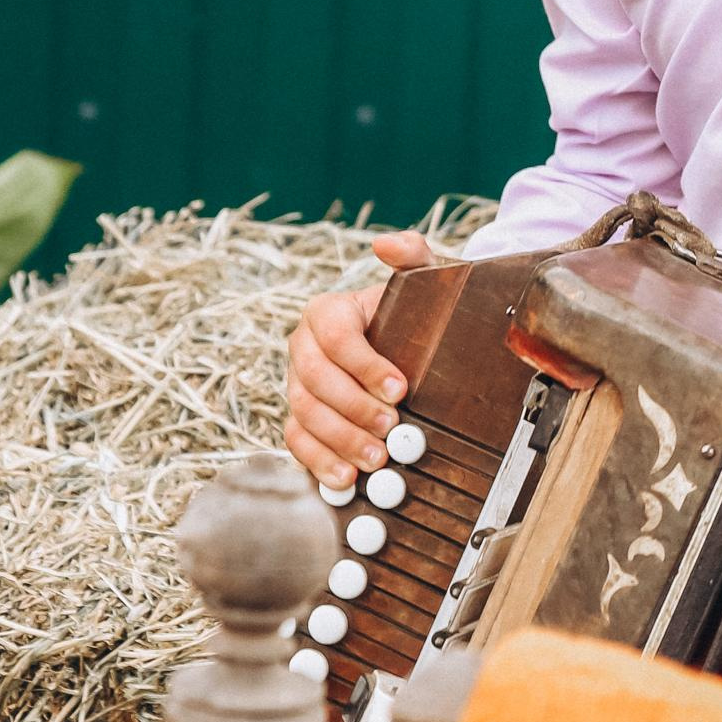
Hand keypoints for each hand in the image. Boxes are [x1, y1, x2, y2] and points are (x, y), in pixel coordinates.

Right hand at [284, 232, 435, 487]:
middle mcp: (304, 348)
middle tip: (391, 429)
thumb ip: (411, 254)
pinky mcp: (301, 417)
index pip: (336, 335)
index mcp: (326, 312)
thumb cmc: (414, 313)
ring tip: (377, 459)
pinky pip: (297, 441)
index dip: (365, 364)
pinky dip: (318, 462)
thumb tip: (387, 243)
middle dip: (353, 408)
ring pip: (304, 413)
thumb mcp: (423, 278)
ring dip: (340, 439)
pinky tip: (345, 478)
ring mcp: (297, 385)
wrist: (408, 340)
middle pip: (314, 379)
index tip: (400, 388)